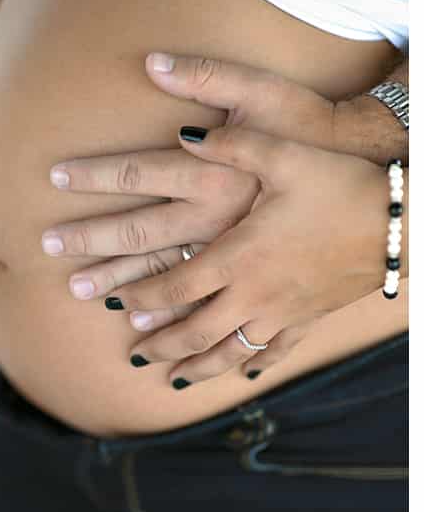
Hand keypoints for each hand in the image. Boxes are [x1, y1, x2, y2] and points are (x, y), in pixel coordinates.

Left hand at [105, 125, 399, 385]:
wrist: (403, 221)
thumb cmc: (340, 184)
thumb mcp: (283, 155)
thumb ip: (232, 144)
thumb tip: (185, 134)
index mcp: (237, 256)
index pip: (173, 286)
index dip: (140, 297)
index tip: (116, 303)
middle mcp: (253, 293)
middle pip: (194, 331)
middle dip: (159, 345)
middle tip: (132, 353)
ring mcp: (281, 313)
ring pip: (228, 352)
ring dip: (196, 367)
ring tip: (172, 377)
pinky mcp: (308, 319)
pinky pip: (275, 353)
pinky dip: (253, 367)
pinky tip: (242, 376)